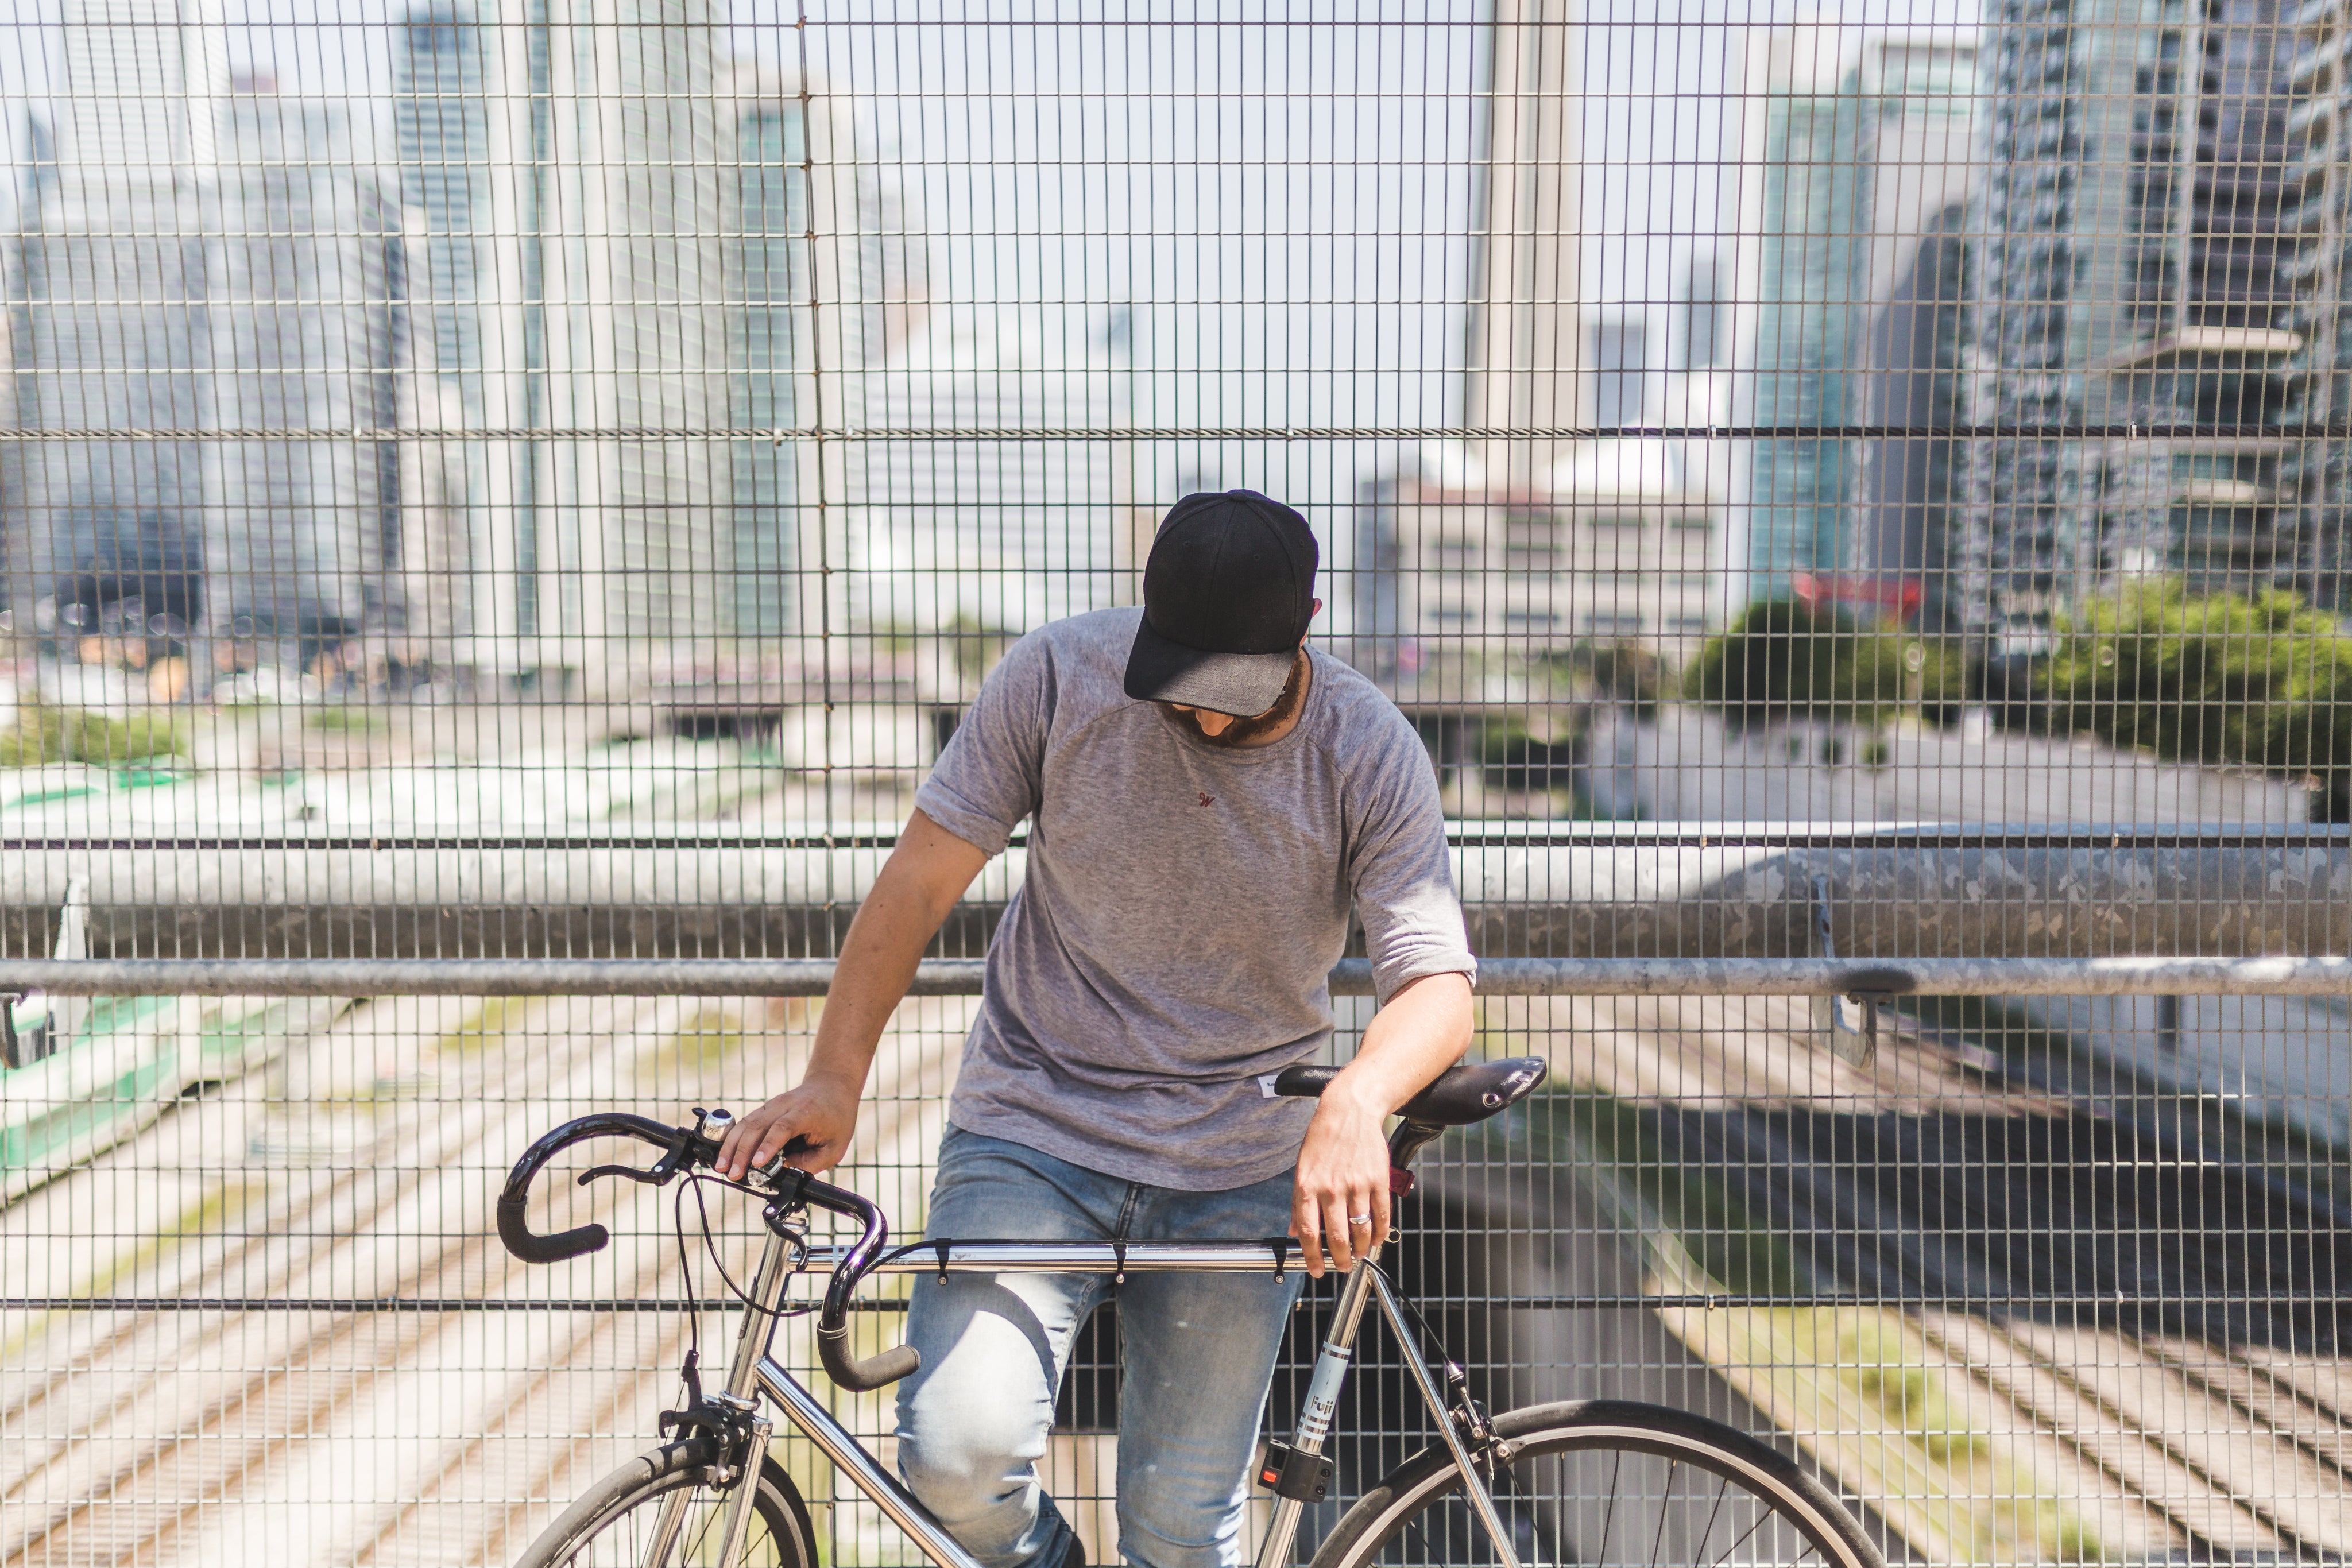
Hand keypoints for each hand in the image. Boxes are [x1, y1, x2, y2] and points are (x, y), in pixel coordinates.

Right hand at [715, 1077, 859, 1179]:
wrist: (832, 1084)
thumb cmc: (836, 1117)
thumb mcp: (835, 1146)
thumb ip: (812, 1162)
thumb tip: (784, 1171)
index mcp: (806, 1112)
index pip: (783, 1127)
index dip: (769, 1145)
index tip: (758, 1163)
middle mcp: (786, 1105)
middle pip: (758, 1126)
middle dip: (742, 1152)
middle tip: (733, 1174)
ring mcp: (772, 1104)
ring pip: (746, 1123)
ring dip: (732, 1146)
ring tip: (722, 1167)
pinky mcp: (764, 1109)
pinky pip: (745, 1123)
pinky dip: (733, 1139)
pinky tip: (724, 1154)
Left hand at [1291, 1082, 1391, 1277]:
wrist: (1349, 1111)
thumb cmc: (1323, 1139)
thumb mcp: (1301, 1169)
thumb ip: (1298, 1203)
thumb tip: (1294, 1231)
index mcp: (1307, 1187)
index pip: (1308, 1233)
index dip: (1312, 1258)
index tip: (1316, 1270)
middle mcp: (1331, 1188)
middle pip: (1337, 1238)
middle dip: (1340, 1260)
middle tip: (1342, 1266)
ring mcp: (1356, 1185)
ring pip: (1361, 1231)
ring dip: (1361, 1250)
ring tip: (1359, 1254)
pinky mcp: (1378, 1180)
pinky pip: (1382, 1215)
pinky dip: (1380, 1233)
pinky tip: (1375, 1239)